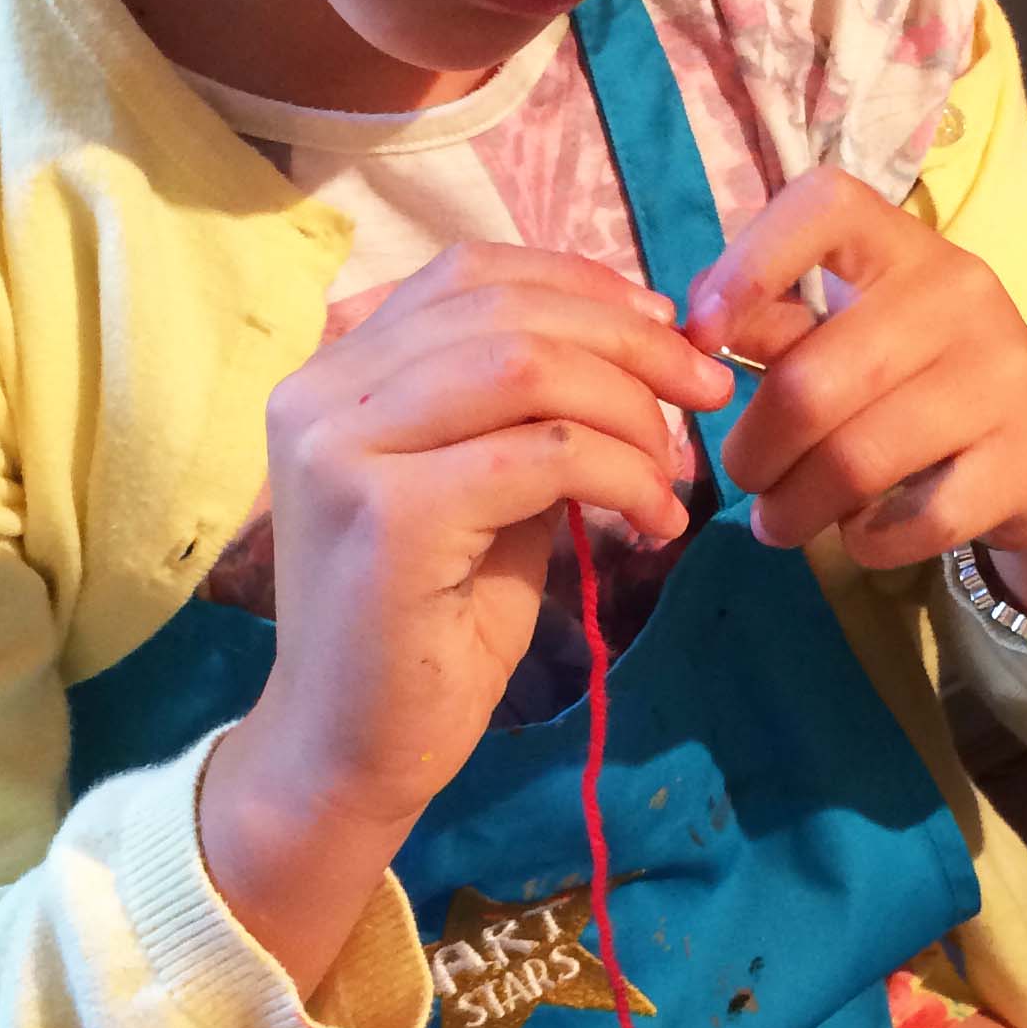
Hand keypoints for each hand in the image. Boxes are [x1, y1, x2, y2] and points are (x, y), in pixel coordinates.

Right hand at [200, 244, 732, 984]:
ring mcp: (341, 450)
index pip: (469, 273)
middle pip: (504, 310)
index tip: (666, 326)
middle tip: (706, 391)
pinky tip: (654, 521)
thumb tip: (638, 340)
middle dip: (630, 340)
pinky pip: (538, 454)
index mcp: (336, 373)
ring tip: (677, 468)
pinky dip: (620, 475)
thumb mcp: (483, 493)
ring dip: (629, 408)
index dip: (581, 283)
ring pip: (524, 368)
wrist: (351, 754)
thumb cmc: (424, 633)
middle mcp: (320, 393)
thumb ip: (525, 415)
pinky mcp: (386, 516)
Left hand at [684, 171, 1026, 626]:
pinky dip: (867, 543)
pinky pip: (914, 521)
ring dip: (795, 508)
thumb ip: (775, 322)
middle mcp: (960, 295)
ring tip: (778, 523)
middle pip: (813, 383)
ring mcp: (1000, 377)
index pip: (826, 206)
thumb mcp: (855, 334)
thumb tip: (686, 327)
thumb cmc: (923, 384)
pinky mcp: (1023, 461)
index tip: (703, 338)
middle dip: (754, 451)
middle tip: (745, 479)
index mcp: (904, 248)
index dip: (749, 265)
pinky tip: (859, 536)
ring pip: (857, 460)